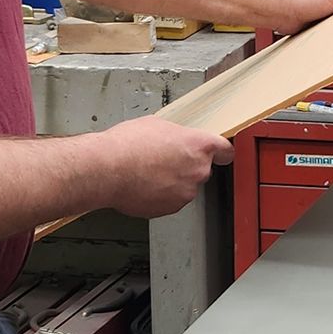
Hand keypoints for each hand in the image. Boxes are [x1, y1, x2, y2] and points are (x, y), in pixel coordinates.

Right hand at [90, 116, 233, 218]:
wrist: (107, 170)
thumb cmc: (127, 146)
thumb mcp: (156, 125)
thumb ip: (176, 136)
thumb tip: (174, 140)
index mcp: (198, 146)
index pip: (225, 150)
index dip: (222, 152)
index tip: (221, 155)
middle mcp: (197, 171)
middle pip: (201, 169)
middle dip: (186, 165)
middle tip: (163, 159)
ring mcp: (185, 192)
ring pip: (184, 186)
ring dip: (172, 181)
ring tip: (147, 171)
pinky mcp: (171, 208)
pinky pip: (170, 200)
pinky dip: (160, 195)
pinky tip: (143, 184)